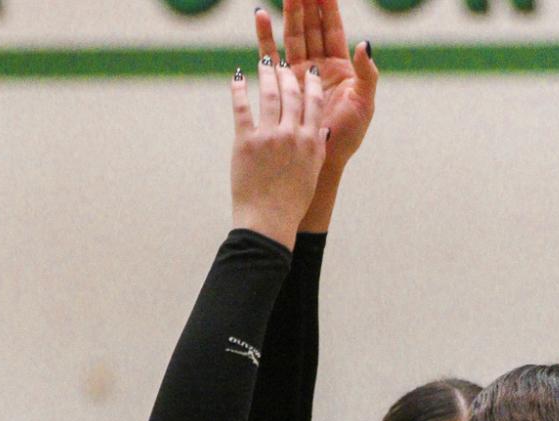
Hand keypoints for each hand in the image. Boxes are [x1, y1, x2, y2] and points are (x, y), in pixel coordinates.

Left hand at [229, 59, 328, 247]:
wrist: (267, 221)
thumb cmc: (291, 202)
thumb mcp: (310, 173)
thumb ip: (315, 148)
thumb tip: (320, 130)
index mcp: (310, 142)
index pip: (314, 104)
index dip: (311, 83)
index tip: (309, 70)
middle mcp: (292, 136)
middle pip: (292, 94)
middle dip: (288, 73)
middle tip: (282, 62)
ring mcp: (268, 137)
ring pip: (269, 95)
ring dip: (266, 74)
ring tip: (263, 63)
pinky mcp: (245, 142)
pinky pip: (242, 108)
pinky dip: (239, 90)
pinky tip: (238, 78)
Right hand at [260, 0, 376, 179]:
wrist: (324, 160)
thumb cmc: (348, 136)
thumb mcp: (365, 104)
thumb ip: (367, 74)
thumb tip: (364, 44)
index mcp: (341, 67)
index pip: (333, 28)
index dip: (328, 7)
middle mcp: (319, 65)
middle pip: (311, 26)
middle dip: (306, 4)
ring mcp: (299, 73)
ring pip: (293, 36)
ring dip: (288, 14)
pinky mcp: (282, 84)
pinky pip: (272, 54)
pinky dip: (265, 35)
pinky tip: (260, 16)